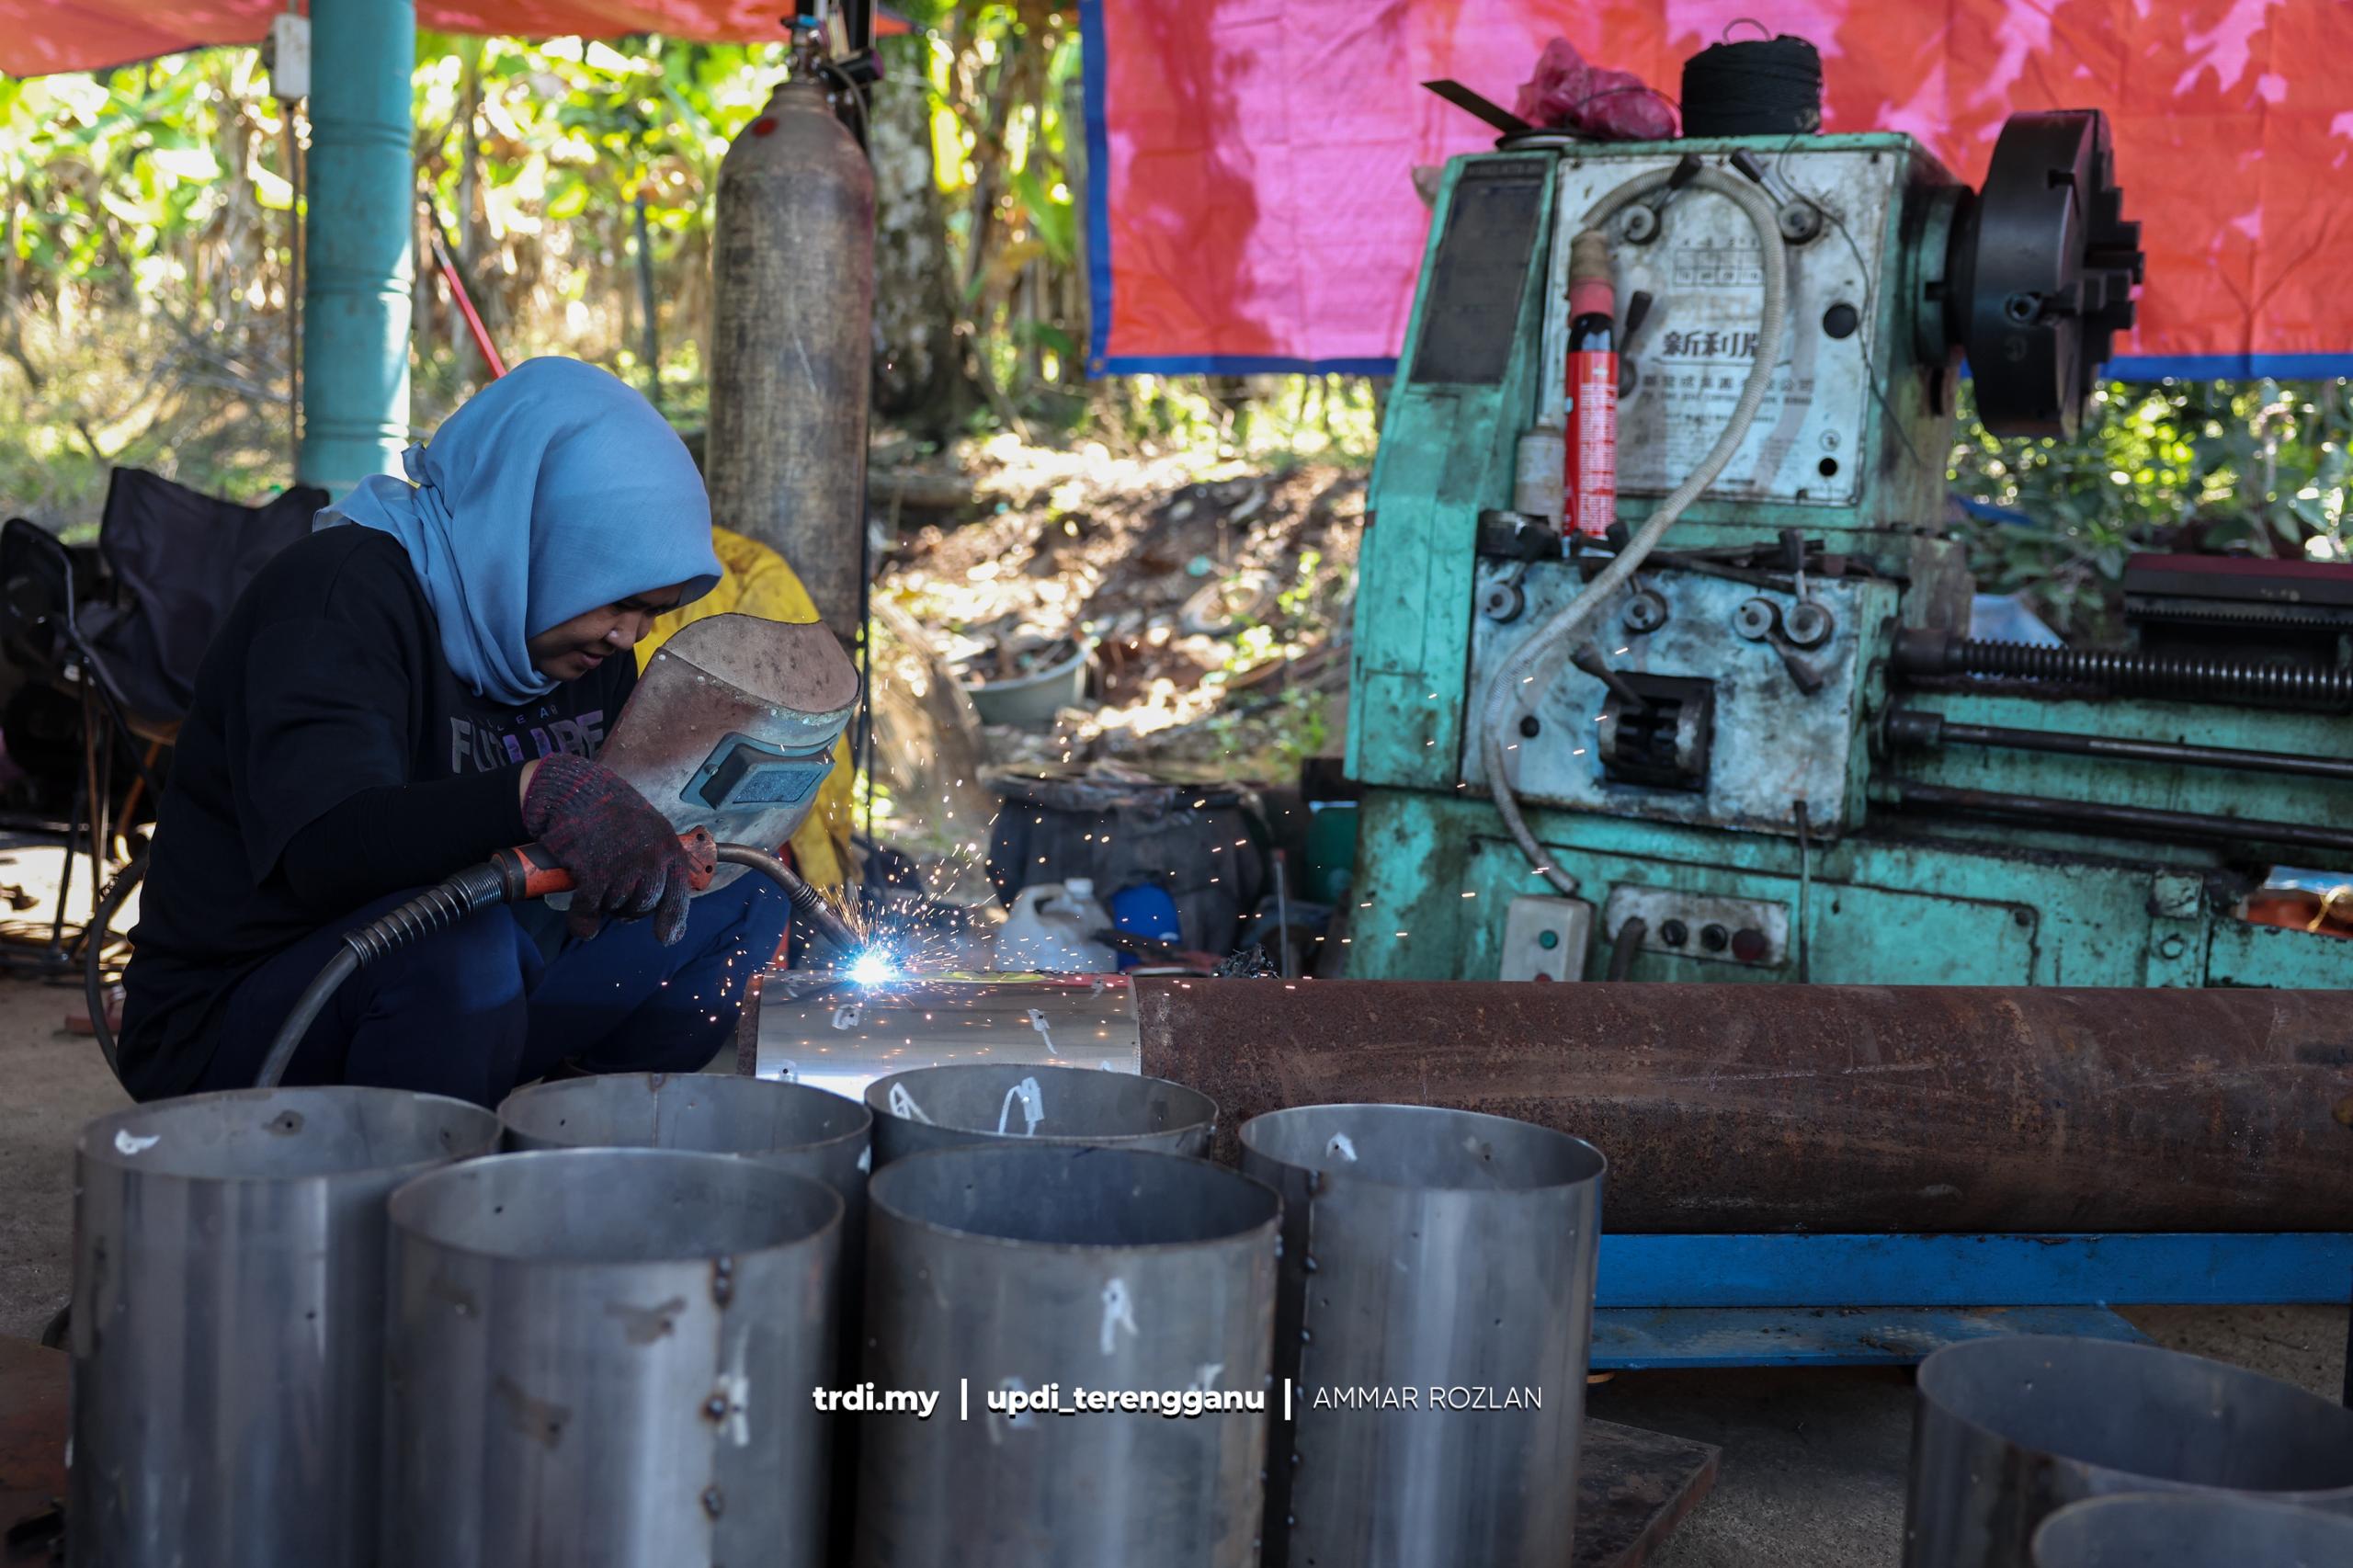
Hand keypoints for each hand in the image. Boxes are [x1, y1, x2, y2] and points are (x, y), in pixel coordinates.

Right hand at [521, 755, 696, 944]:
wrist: (577, 792)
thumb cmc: (614, 814)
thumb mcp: (650, 831)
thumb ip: (659, 863)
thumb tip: (668, 907)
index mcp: (668, 847)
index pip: (678, 894)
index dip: (673, 919)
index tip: (667, 937)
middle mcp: (651, 858)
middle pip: (644, 905)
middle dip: (629, 908)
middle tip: (615, 894)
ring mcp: (623, 865)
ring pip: (616, 907)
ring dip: (605, 903)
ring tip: (597, 880)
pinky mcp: (592, 871)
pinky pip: (590, 909)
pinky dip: (583, 920)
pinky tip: (582, 921)